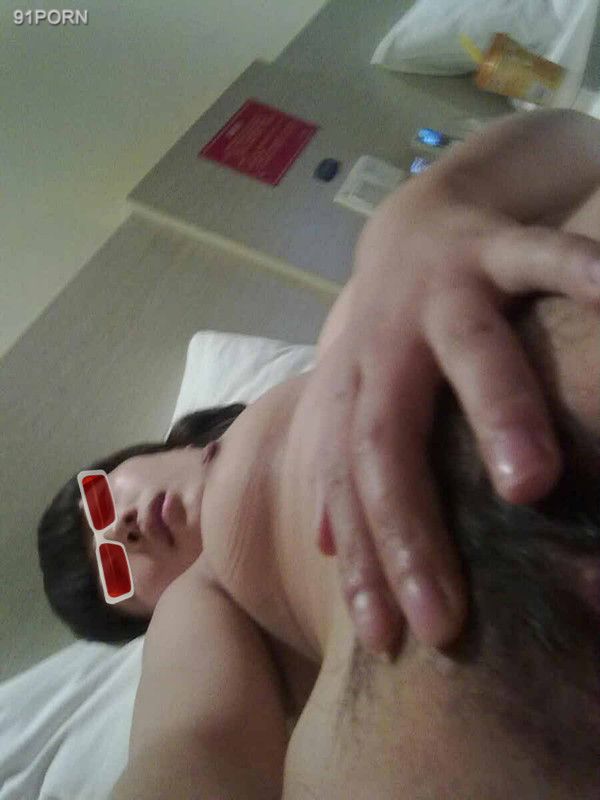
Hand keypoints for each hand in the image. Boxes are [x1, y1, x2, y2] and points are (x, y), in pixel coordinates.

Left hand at [313, 144, 599, 655]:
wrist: (409, 221)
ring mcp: (440, 291)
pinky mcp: (493, 242)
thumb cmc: (390, 330)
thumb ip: (341, 464)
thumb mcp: (354, 396)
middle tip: (442, 615)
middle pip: (386, 440)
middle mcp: (385, 345)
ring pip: (467, 350)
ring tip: (530, 482)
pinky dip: (579, 273)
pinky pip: (540, 255)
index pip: (348, 488)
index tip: (386, 641)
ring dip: (497, 413)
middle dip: (409, 527)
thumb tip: (324, 545)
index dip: (362, 563)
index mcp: (354, 389)